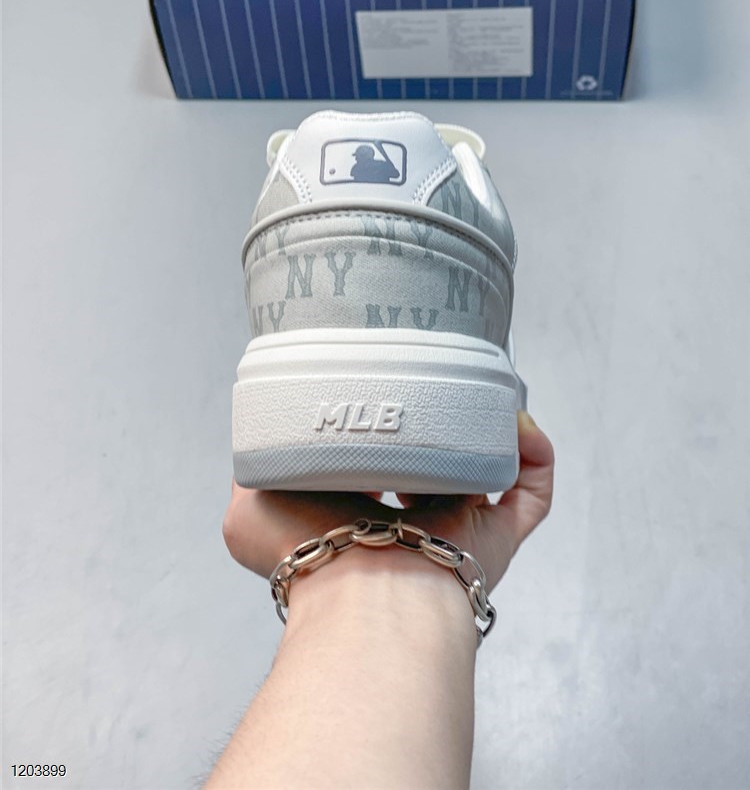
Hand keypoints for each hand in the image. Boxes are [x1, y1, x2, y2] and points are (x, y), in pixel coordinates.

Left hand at [222, 412, 553, 592]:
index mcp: (364, 515)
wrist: (363, 589)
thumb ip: (252, 468)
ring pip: (490, 470)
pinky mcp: (499, 534)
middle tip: (443, 388)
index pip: (380, 467)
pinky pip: (532, 490)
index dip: (383, 433)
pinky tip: (518, 421)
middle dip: (444, 426)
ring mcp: (460, 527)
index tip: (386, 398)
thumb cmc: (310, 555)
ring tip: (484, 393)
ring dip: (491, 429)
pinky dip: (534, 452)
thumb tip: (257, 439)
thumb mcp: (250, 508)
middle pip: (441, 464)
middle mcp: (415, 521)